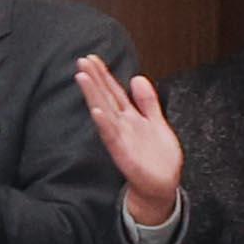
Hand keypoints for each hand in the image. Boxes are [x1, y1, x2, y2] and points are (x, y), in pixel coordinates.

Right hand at [74, 54, 185, 225]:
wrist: (162, 185)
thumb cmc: (157, 158)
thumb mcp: (157, 122)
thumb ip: (147, 101)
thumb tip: (138, 78)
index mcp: (129, 117)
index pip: (113, 91)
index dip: (104, 74)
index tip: (92, 58)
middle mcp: (121, 125)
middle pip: (105, 97)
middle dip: (94, 79)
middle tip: (82, 60)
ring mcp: (120, 138)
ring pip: (104, 112)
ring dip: (93, 95)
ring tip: (83, 77)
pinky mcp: (123, 153)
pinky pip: (111, 135)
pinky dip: (104, 122)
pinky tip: (97, 110)